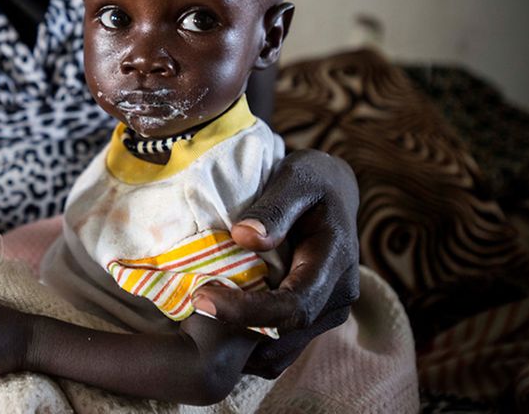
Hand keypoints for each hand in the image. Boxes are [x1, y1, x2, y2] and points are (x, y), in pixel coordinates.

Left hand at [192, 149, 360, 377]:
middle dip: (235, 333)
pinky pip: (281, 344)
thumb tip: (245, 238)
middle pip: (285, 335)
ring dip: (240, 346)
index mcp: (335, 261)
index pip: (293, 306)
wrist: (334, 190)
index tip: (202, 298)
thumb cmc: (311, 179)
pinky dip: (249, 344)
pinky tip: (217, 325)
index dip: (246, 312)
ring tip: (198, 322)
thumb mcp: (295, 179)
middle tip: (189, 312)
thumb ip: (275, 208)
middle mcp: (339, 296)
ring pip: (282, 349)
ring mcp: (329, 311)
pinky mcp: (314, 317)